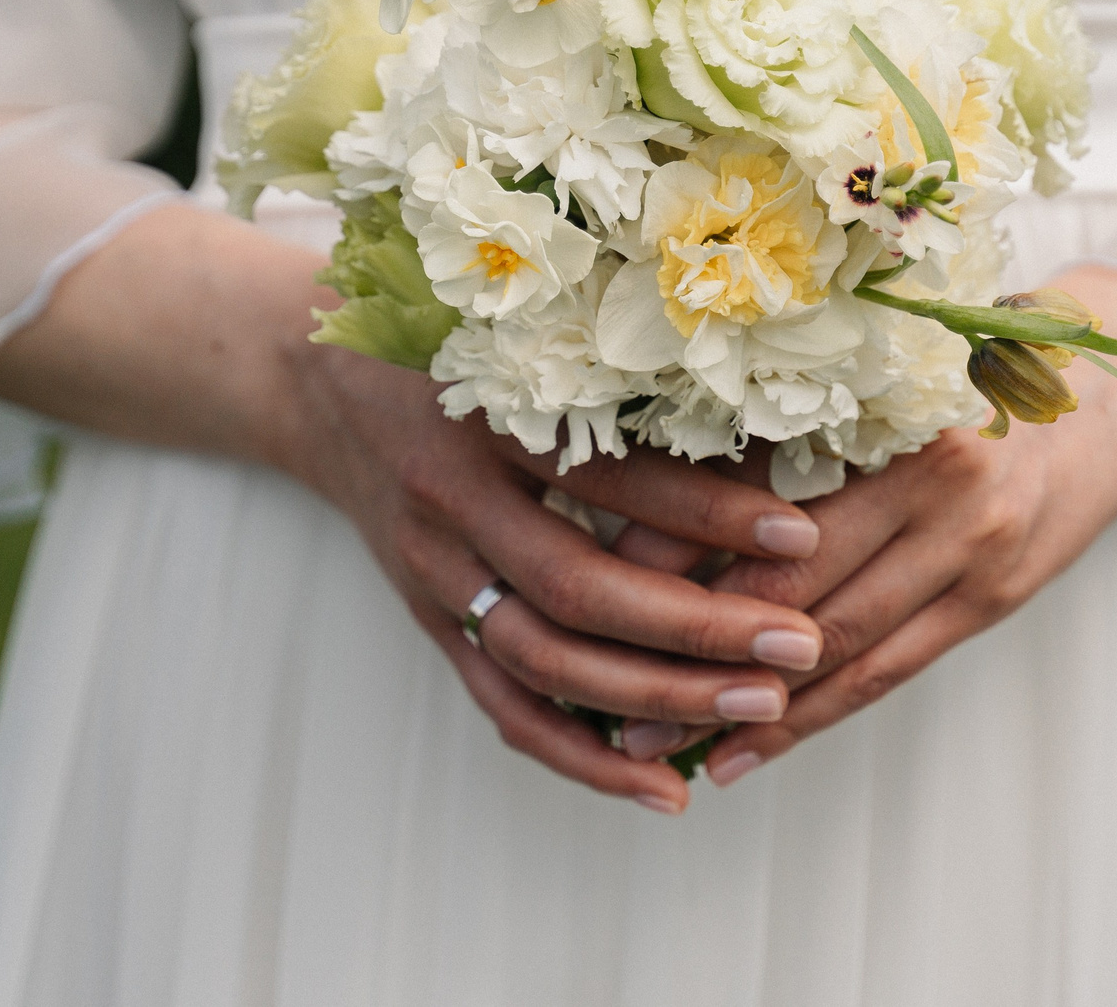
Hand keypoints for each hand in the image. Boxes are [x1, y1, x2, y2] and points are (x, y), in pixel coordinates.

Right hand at [298, 339, 833, 811]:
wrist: (316, 381)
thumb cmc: (447, 337)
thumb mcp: (521, 330)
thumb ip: (620, 374)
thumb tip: (772, 419)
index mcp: (484, 411)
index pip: (607, 477)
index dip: (706, 510)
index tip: (800, 536)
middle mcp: (452, 498)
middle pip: (577, 588)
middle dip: (697, 628)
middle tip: (798, 646)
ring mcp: (434, 570)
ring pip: (545, 660)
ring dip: (656, 698)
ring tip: (760, 709)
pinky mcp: (432, 620)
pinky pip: (505, 707)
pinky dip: (584, 754)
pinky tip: (662, 785)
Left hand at [612, 266, 1116, 783]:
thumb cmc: (971, 362)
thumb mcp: (882, 365)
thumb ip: (784, 411)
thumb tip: (640, 465)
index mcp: (899, 409)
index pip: (762, 495)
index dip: (671, 546)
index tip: (588, 578)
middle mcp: (941, 484)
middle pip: (791, 580)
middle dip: (686, 640)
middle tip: (593, 683)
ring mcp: (973, 551)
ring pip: (834, 645)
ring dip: (737, 702)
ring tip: (647, 739)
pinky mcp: (991, 601)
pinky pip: (885, 674)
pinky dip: (807, 721)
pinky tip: (742, 755)